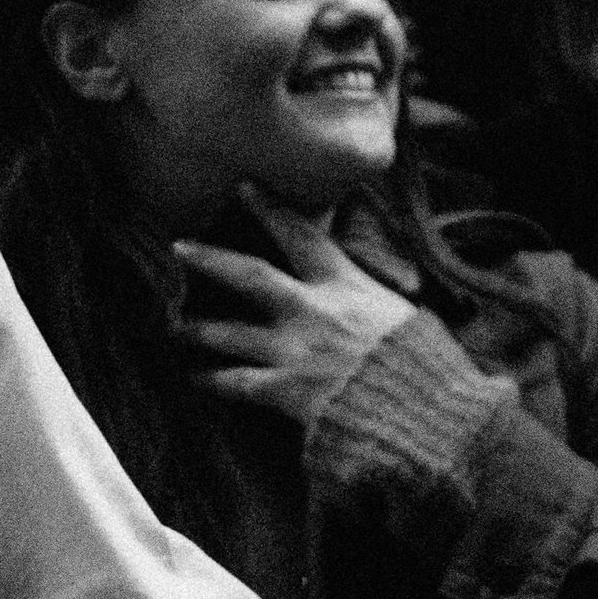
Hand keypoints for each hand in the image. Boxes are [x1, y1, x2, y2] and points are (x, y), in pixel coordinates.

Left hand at [174, 189, 416, 427]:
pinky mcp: (285, 392)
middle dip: (211, 259)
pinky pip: (236, 383)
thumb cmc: (424, 363)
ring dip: (196, 328)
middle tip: (179, 247)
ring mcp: (293, 351)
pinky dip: (212, 381)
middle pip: (249, 275)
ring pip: (229, 332)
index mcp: (346, 286)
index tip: (244, 188)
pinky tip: (196, 379)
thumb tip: (365, 292)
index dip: (270, 209)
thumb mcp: (406, 314)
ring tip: (174, 326)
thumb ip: (374, 299)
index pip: (302, 236)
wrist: (422, 410)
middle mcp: (312, 311)